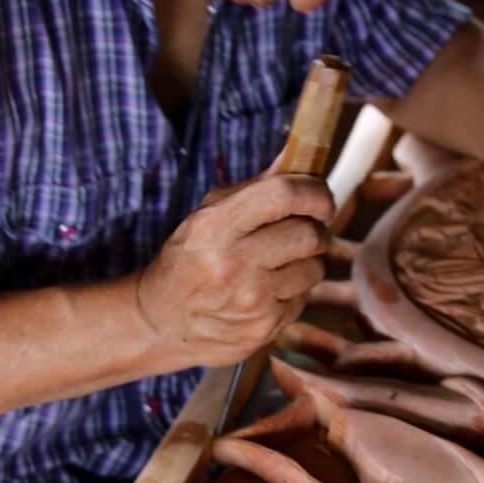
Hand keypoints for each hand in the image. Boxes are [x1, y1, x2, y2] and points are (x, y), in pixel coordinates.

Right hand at [135, 168, 334, 367]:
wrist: (162, 322)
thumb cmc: (187, 261)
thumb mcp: (206, 217)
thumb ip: (252, 189)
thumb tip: (294, 155)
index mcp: (215, 227)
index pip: (284, 195)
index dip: (314, 192)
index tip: (321, 198)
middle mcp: (234, 263)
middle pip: (308, 234)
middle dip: (316, 229)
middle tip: (304, 231)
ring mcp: (251, 300)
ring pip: (314, 269)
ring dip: (306, 262)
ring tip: (281, 264)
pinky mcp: (264, 327)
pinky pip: (303, 299)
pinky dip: (294, 292)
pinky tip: (268, 292)